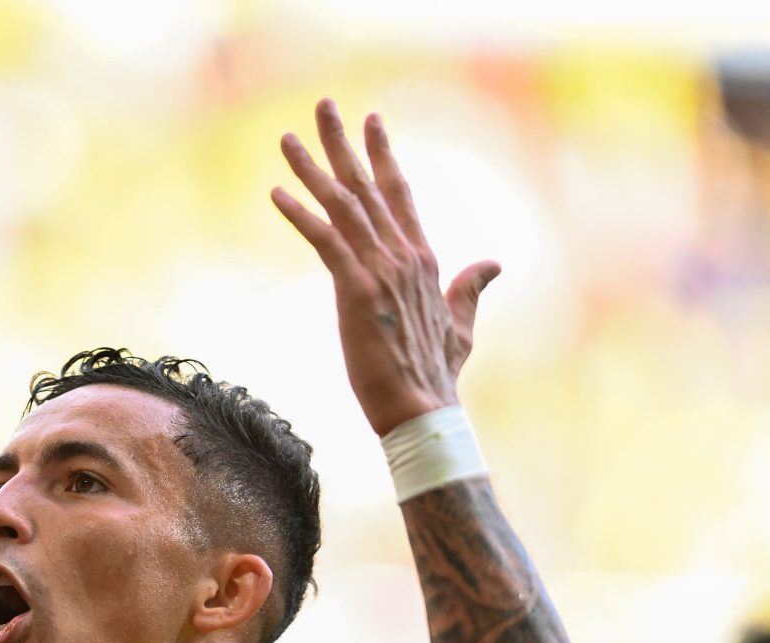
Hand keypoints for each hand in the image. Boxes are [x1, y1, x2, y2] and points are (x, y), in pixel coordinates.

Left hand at [271, 100, 498, 437]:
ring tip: (288, 138)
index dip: (383, 156)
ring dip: (313, 168)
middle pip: (368, 186)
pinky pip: (326, 241)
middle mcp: (403, 255)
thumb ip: (470, 288)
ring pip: (343, 205)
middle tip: (323, 106)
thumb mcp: (461, 325)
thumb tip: (492, 263)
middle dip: (344, 143)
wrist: (424, 411)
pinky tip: (277, 193)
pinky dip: (301, 214)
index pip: (400, 194)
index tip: (371, 123)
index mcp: (422, 259)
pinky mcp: (357, 290)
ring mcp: (380, 270)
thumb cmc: (436, 375)